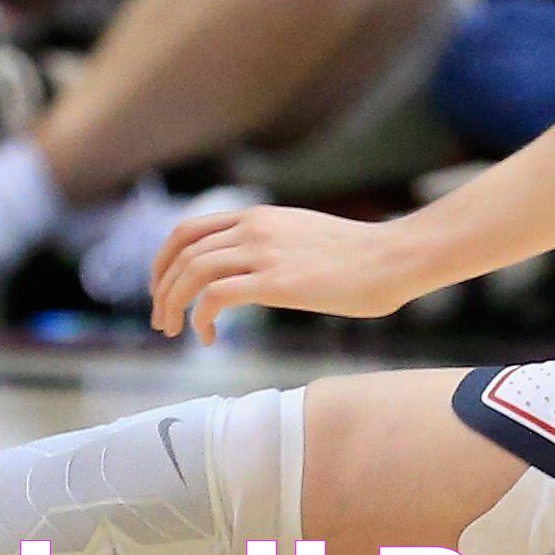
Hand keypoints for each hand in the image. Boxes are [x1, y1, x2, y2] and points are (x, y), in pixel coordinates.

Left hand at [150, 201, 422, 341]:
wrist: (393, 257)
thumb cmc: (358, 256)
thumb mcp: (302, 236)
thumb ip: (272, 245)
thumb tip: (255, 272)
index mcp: (257, 216)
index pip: (187, 230)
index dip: (164, 261)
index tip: (162, 289)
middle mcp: (253, 227)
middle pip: (181, 251)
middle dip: (162, 288)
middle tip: (162, 320)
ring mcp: (263, 252)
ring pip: (192, 272)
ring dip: (173, 304)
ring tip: (175, 332)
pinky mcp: (276, 282)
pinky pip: (216, 297)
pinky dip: (202, 318)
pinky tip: (211, 338)